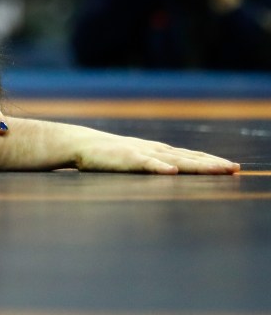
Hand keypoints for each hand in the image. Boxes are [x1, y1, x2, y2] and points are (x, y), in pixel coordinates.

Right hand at [74, 129, 239, 173]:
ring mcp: (142, 152)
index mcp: (157, 151)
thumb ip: (152, 164)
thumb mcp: (134, 158)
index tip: (232, 166)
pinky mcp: (126, 158)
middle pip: (190, 157)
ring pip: (175, 160)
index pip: (190, 155)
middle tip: (235, 168)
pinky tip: (172, 171)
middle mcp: (154, 150)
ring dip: (197, 165)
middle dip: (213, 163)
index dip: (211, 161)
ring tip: (218, 169)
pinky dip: (159, 167)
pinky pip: (146, 163)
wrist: (79, 143)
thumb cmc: (106, 155)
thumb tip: (170, 171)